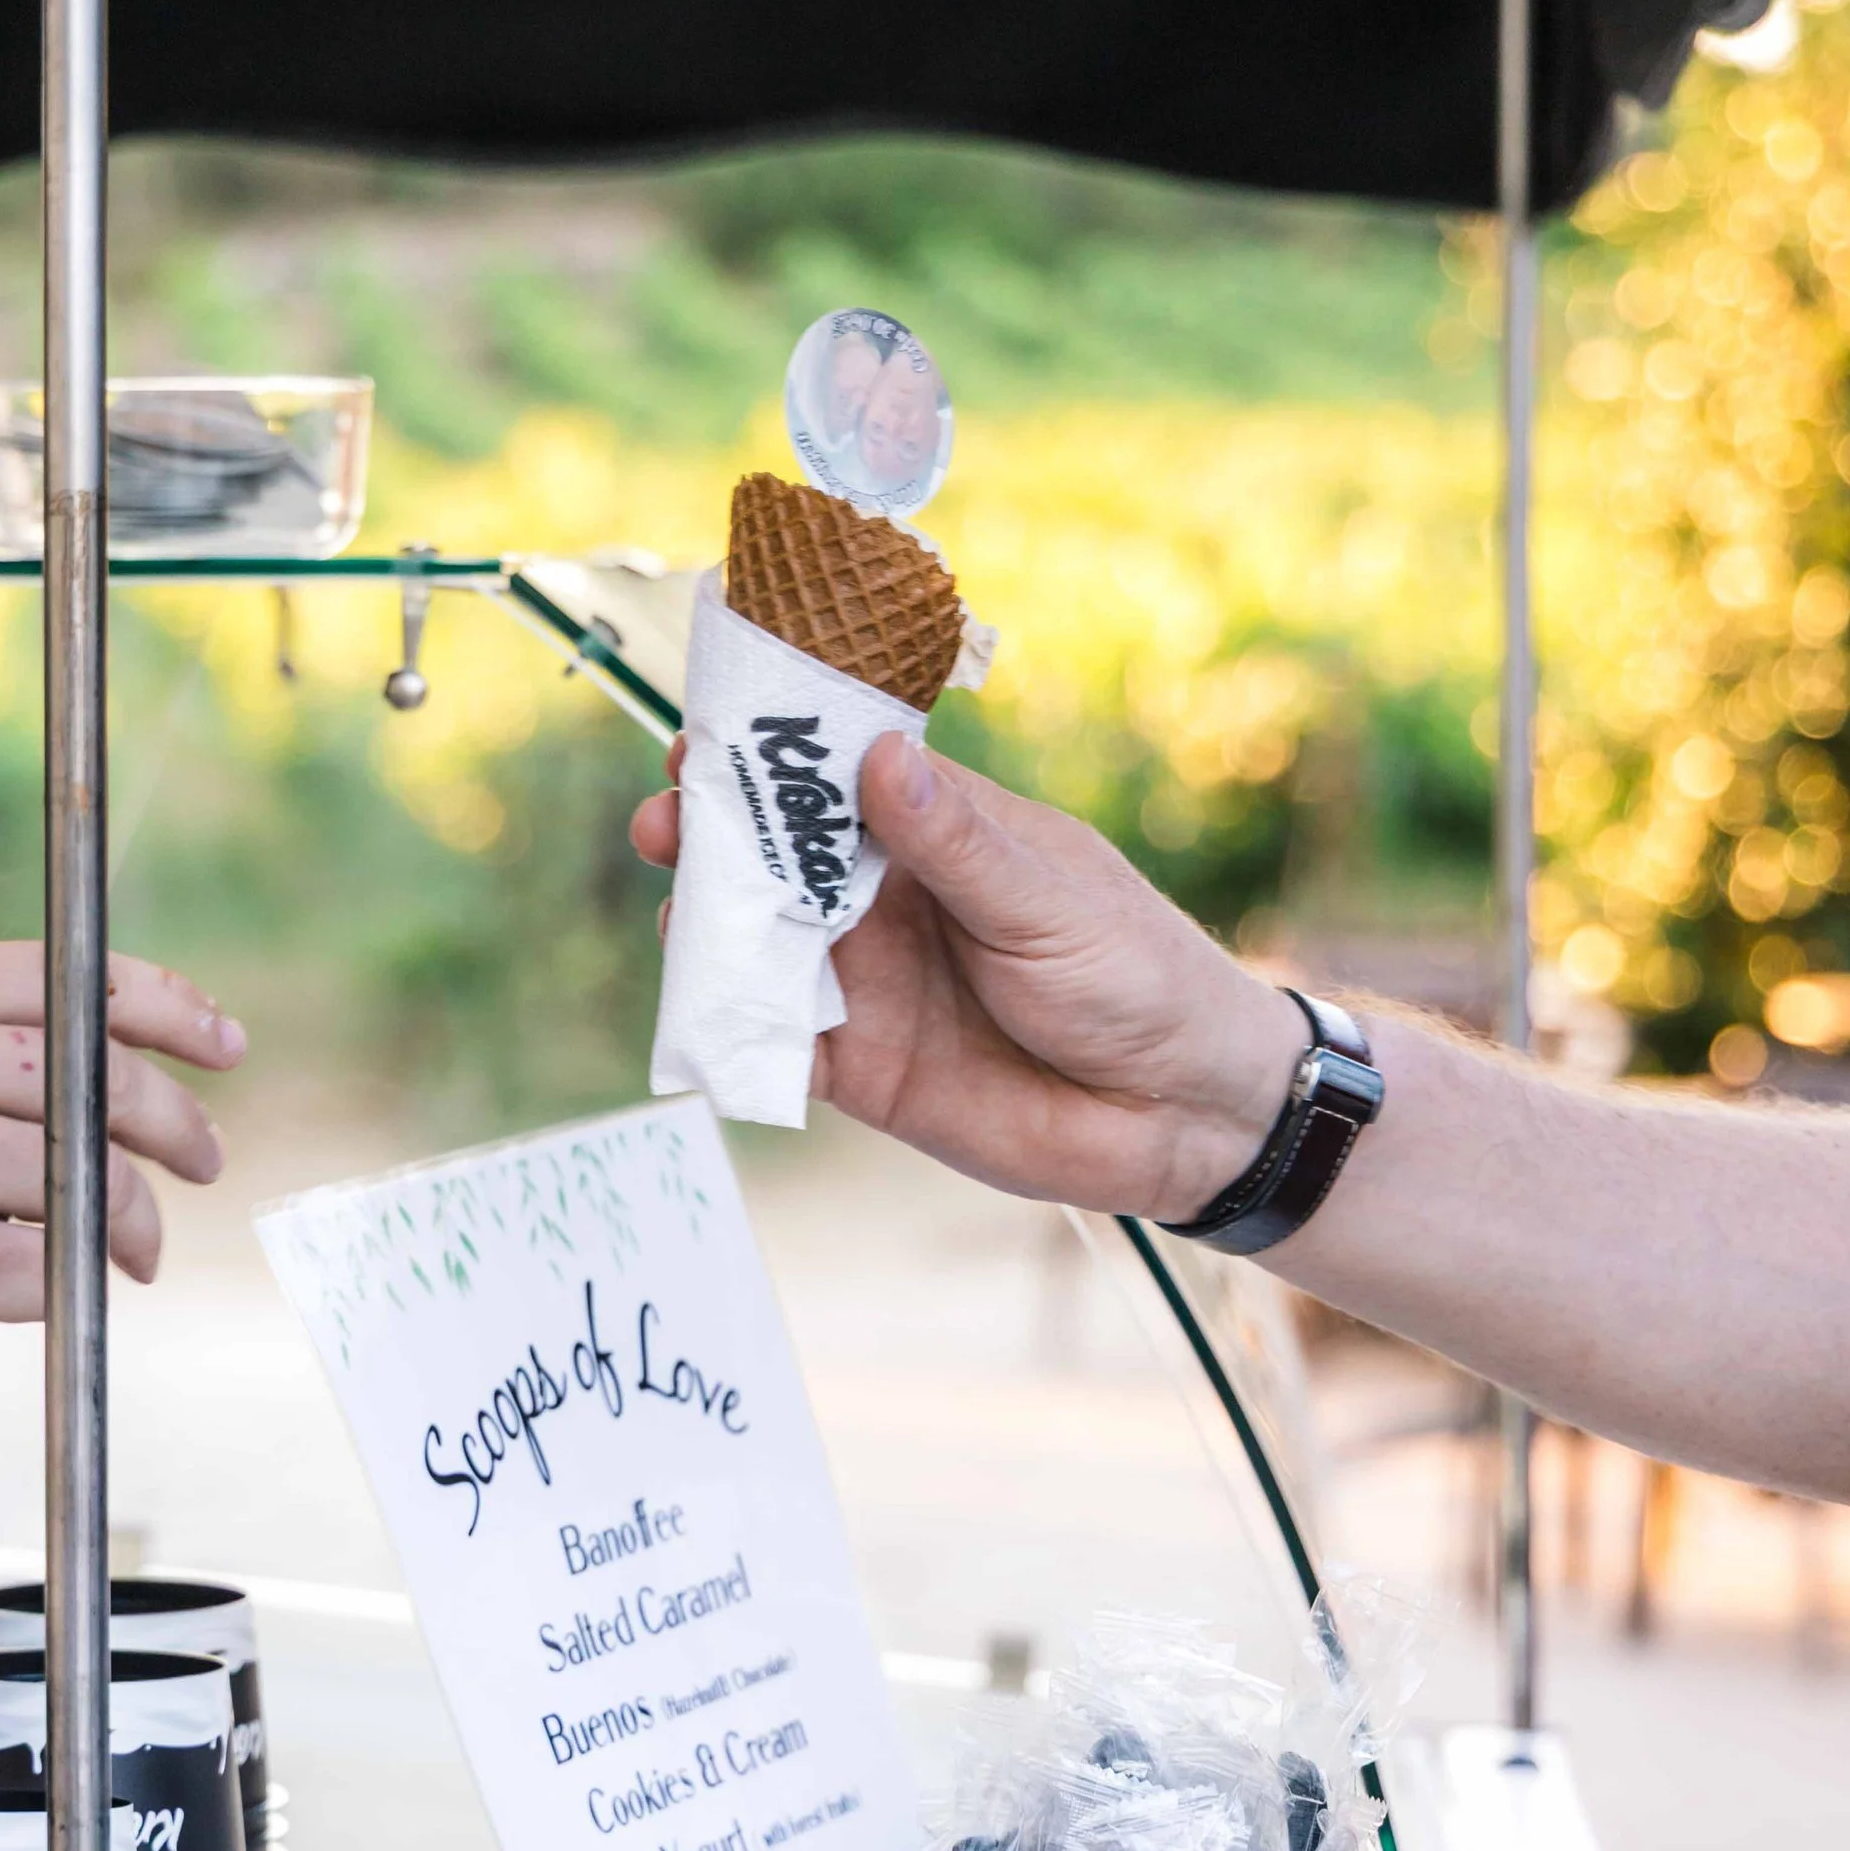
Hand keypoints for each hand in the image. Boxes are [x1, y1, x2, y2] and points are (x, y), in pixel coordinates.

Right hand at [0, 943, 242, 1436]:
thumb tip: (117, 1073)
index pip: (76, 979)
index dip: (172, 1008)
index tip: (224, 1043)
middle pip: (107, 1078)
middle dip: (179, 1127)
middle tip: (205, 1161)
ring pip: (97, 1182)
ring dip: (131, 1226)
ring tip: (133, 1253)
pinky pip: (58, 1268)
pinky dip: (66, 1287)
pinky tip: (37, 1294)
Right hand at [631, 735, 1303, 1216]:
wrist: (1182, 1114)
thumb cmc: (1136, 977)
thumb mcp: (1047, 901)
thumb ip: (955, 843)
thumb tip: (880, 754)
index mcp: (940, 831)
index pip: (836, 773)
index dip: (770, 750)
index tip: (707, 735)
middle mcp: (888, 899)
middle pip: (775, 856)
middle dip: (714, 837)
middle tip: (667, 828)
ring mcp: (867, 983)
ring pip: (760, 946)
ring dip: (708, 930)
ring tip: (680, 921)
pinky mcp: (860, 1069)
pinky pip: (777, 1048)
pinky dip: (736, 1033)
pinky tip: (710, 1018)